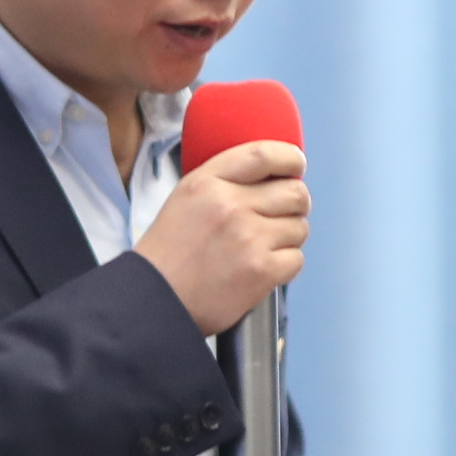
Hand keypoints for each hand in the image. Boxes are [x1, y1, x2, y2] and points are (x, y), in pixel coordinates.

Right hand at [135, 141, 307, 336]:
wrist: (156, 300)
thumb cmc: (170, 253)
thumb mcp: (187, 197)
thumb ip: (225, 180)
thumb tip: (273, 175)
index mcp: (208, 183)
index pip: (263, 155)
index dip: (290, 158)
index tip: (296, 165)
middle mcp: (230, 205)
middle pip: (295, 192)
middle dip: (296, 203)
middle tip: (284, 213)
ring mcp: (248, 238)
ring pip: (299, 226)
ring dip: (288, 237)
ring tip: (263, 246)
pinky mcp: (261, 270)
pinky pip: (296, 258)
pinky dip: (285, 264)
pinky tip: (262, 267)